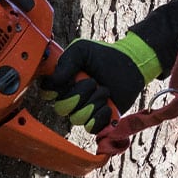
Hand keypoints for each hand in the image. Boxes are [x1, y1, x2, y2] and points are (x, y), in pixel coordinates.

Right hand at [38, 33, 162, 131]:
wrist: (130, 65)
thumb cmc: (104, 56)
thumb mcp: (81, 50)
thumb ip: (65, 62)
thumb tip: (52, 82)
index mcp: (62, 82)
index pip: (47, 94)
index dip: (55, 90)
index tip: (68, 80)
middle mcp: (70, 98)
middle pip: (61, 109)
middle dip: (79, 95)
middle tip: (93, 82)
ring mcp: (84, 110)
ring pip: (77, 118)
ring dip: (93, 103)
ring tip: (105, 90)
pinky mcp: (99, 120)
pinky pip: (91, 127)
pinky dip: (100, 116)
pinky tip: (108, 105)